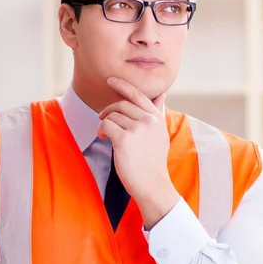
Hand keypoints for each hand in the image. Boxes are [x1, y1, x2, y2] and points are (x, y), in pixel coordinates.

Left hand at [97, 77, 172, 203]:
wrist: (152, 183)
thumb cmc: (153, 161)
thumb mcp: (160, 134)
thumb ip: (158, 114)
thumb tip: (161, 95)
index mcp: (157, 118)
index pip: (138, 95)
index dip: (123, 85)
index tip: (111, 80)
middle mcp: (148, 120)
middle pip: (122, 104)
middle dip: (109, 110)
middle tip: (102, 117)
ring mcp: (137, 129)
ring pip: (112, 116)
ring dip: (105, 124)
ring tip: (105, 135)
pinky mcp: (124, 139)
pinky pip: (106, 125)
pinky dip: (101, 131)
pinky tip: (103, 138)